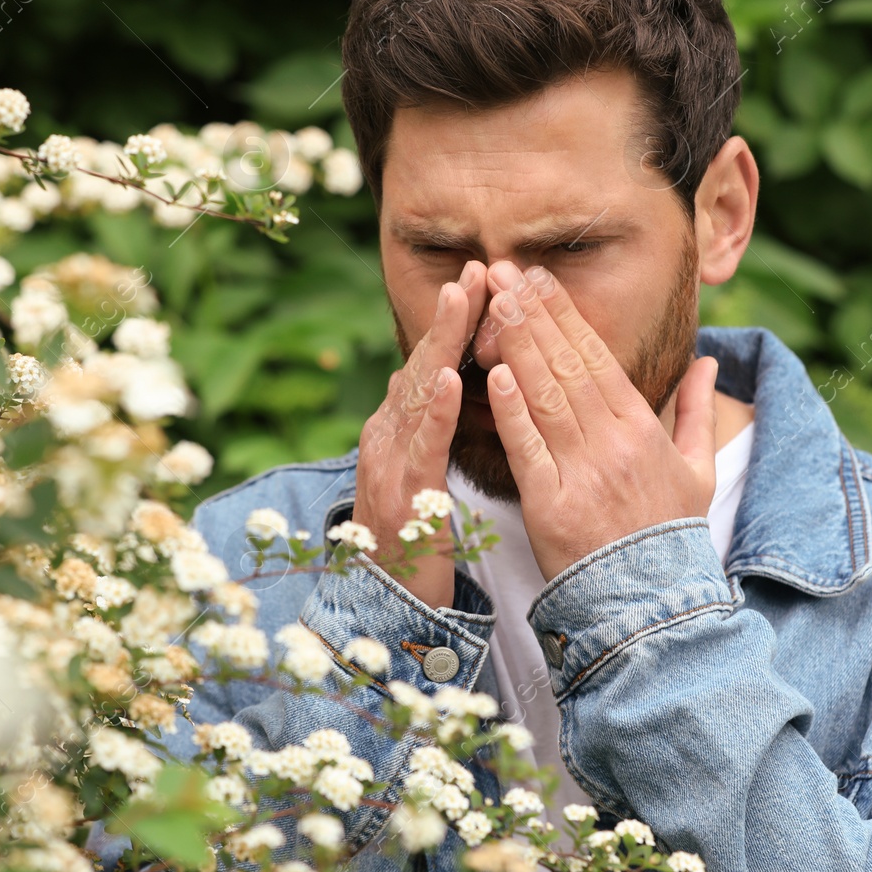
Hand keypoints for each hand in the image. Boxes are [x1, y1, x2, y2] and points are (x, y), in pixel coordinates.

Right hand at [352, 259, 488, 607]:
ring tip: (463, 299)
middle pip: (422, 364)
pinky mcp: (398, 496)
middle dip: (451, 316)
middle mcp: (385, 436)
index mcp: (398, 429)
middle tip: (478, 267)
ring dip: (440, 344)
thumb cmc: (413, 538)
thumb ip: (434, 427)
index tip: (486, 277)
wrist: (385, 604)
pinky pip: (418, 446)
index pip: (432, 363)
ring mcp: (386, 463)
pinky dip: (432, 409)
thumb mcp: (426, 472)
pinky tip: (448, 378)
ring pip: (416, 393)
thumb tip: (453, 379)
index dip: (457, 321)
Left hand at [483, 260, 718, 579]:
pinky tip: (493, 374)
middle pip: (567, 366)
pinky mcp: (551, 506)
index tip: (540, 280)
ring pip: (545, 396)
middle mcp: (614, 444)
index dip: (566, 315)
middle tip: (504, 272)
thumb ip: (695, 411)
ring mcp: (582, 473)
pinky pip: (528, 449)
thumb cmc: (669, 534)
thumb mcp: (697, 471)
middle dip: (534, 315)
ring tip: (494, 304)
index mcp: (642, 430)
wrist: (652, 605)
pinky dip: (511, 410)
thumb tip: (708, 361)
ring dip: (518, 346)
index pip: (599, 358)